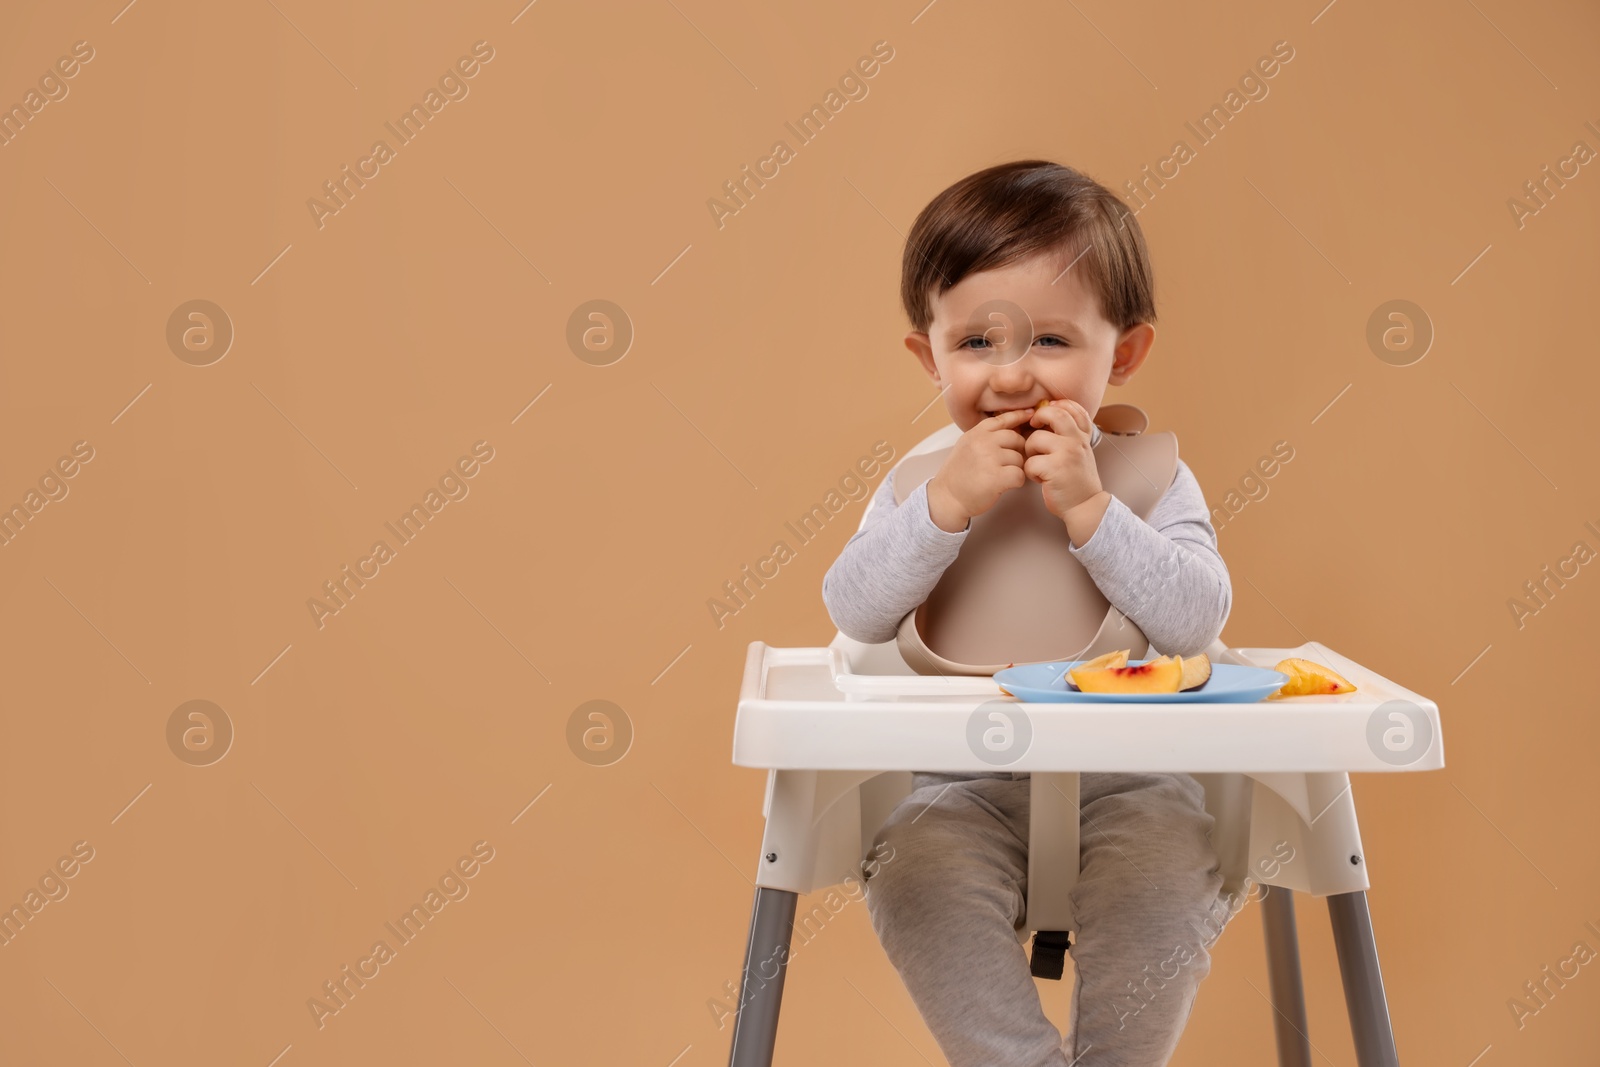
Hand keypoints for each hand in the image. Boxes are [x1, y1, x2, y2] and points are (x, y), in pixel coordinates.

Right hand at [926, 408, 1030, 531]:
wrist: (946, 498)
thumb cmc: (958, 475)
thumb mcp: (966, 446)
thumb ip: (985, 436)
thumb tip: (1012, 429)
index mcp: (976, 433)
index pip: (1003, 419)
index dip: (1019, 416)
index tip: (1030, 415)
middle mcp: (983, 442)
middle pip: (1016, 439)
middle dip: (1016, 451)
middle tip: (1007, 464)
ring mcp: (990, 458)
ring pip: (1019, 458)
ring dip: (1015, 469)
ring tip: (1000, 476)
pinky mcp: (997, 477)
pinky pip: (1020, 474)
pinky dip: (1016, 482)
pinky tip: (1005, 485)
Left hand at [1023, 399, 1105, 521]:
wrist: (1085, 506)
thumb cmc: (1077, 480)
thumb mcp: (1081, 452)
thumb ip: (1070, 434)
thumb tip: (1049, 412)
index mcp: (1083, 436)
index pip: (1073, 408)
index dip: (1057, 405)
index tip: (1047, 413)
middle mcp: (1077, 441)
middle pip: (1054, 413)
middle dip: (1038, 417)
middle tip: (1033, 427)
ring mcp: (1067, 454)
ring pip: (1035, 438)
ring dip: (1030, 451)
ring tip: (1037, 463)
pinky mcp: (1055, 469)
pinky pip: (1030, 462)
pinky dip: (1030, 472)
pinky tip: (1040, 478)